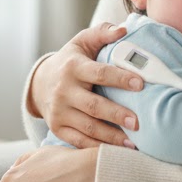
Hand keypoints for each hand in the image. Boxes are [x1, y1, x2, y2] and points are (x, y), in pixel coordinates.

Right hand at [29, 22, 143, 148]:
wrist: (40, 83)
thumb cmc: (71, 60)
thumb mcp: (82, 42)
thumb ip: (103, 33)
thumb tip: (124, 30)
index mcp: (73, 67)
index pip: (99, 73)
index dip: (120, 79)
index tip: (141, 84)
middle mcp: (64, 91)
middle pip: (93, 105)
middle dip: (117, 115)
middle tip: (139, 122)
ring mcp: (59, 112)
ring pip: (87, 127)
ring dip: (111, 137)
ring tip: (133, 143)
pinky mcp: (57, 129)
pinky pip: (79, 142)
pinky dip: (98, 148)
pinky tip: (116, 151)